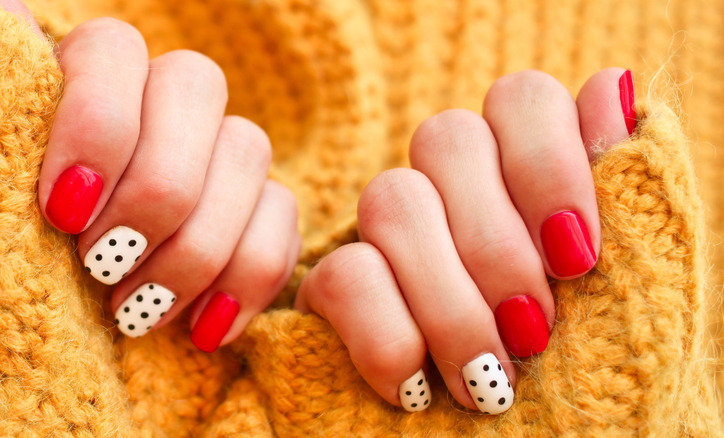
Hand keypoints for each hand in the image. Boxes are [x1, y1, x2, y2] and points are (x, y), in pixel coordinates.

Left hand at [0, 0, 300, 350]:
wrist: (51, 310)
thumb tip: (5, 14)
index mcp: (87, 76)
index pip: (113, 49)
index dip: (98, 125)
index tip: (63, 212)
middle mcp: (160, 97)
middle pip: (197, 87)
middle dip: (155, 191)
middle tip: (102, 267)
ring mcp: (217, 149)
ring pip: (248, 151)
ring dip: (197, 246)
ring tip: (139, 312)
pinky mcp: (259, 207)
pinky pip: (283, 219)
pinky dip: (248, 277)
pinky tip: (204, 328)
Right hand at [296, 69, 635, 413]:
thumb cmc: (591, 385)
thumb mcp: (631, 294)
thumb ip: (628, 197)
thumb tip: (614, 87)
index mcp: (525, 178)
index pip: (521, 99)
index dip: (548, 163)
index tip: (578, 258)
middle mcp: (454, 190)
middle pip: (444, 137)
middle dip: (496, 245)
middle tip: (533, 332)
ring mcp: (389, 236)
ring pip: (389, 198)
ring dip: (449, 300)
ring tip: (488, 380)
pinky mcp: (338, 288)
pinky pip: (342, 275)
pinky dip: (390, 341)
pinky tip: (419, 392)